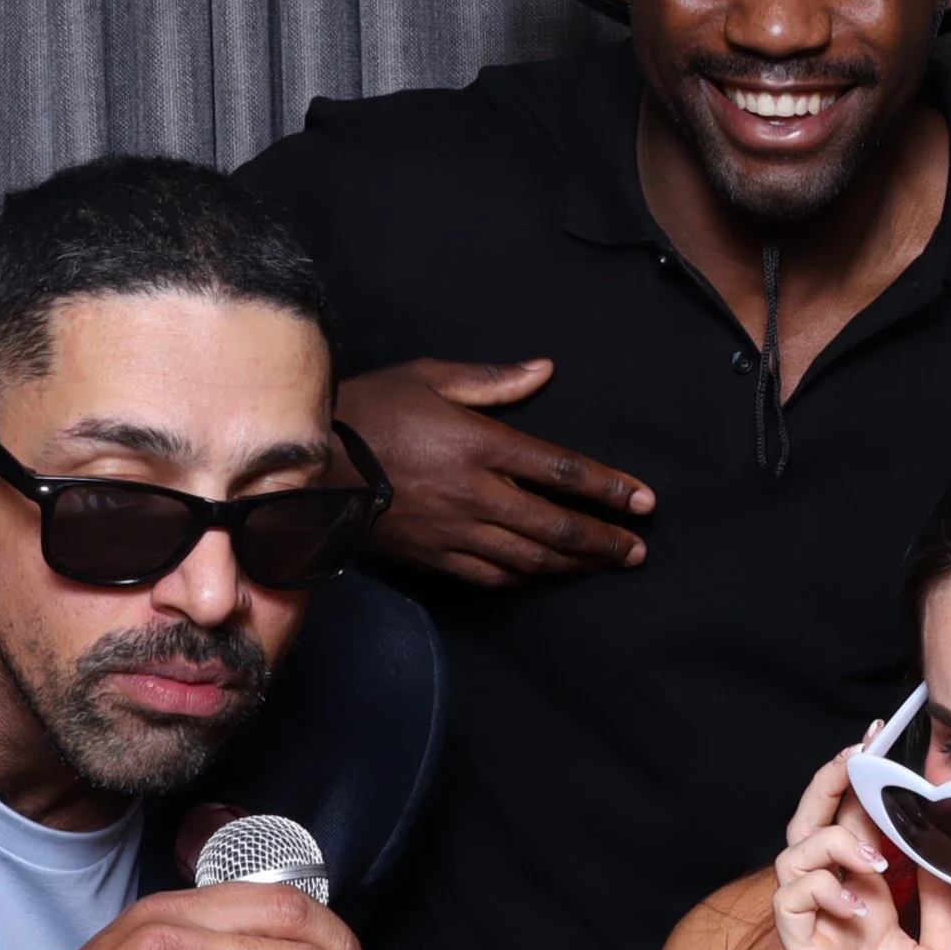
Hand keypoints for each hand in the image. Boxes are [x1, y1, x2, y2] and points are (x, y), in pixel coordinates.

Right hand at [336, 358, 653, 586]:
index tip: (644, 500)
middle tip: (638, 550)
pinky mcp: (433, 556)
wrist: (307, 468)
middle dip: (604, 540)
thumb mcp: (428, 378)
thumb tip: (544, 371)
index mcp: (479, 445)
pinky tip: (545, 573)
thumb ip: (492, 380)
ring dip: (574, 564)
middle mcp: (475, 493)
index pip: (561, 469)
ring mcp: (454, 530)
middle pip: (556, 525)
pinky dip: (526, 577)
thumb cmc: (369, 412)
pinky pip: (491, 575)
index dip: (608, 487)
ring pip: (529, 558)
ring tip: (607, 565)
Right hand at [772, 742, 950, 949]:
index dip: (868, 785)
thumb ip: (943, 897)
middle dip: (834, 782)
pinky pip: (792, 898)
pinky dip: (822, 884)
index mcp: (873, 901)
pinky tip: (860, 903)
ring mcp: (819, 928)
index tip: (887, 742)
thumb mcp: (950, 949)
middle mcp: (840, 906)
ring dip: (832, 836)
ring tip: (874, 854)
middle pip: (816, 823)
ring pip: (795, 851)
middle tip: (860, 751)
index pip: (860, 827)